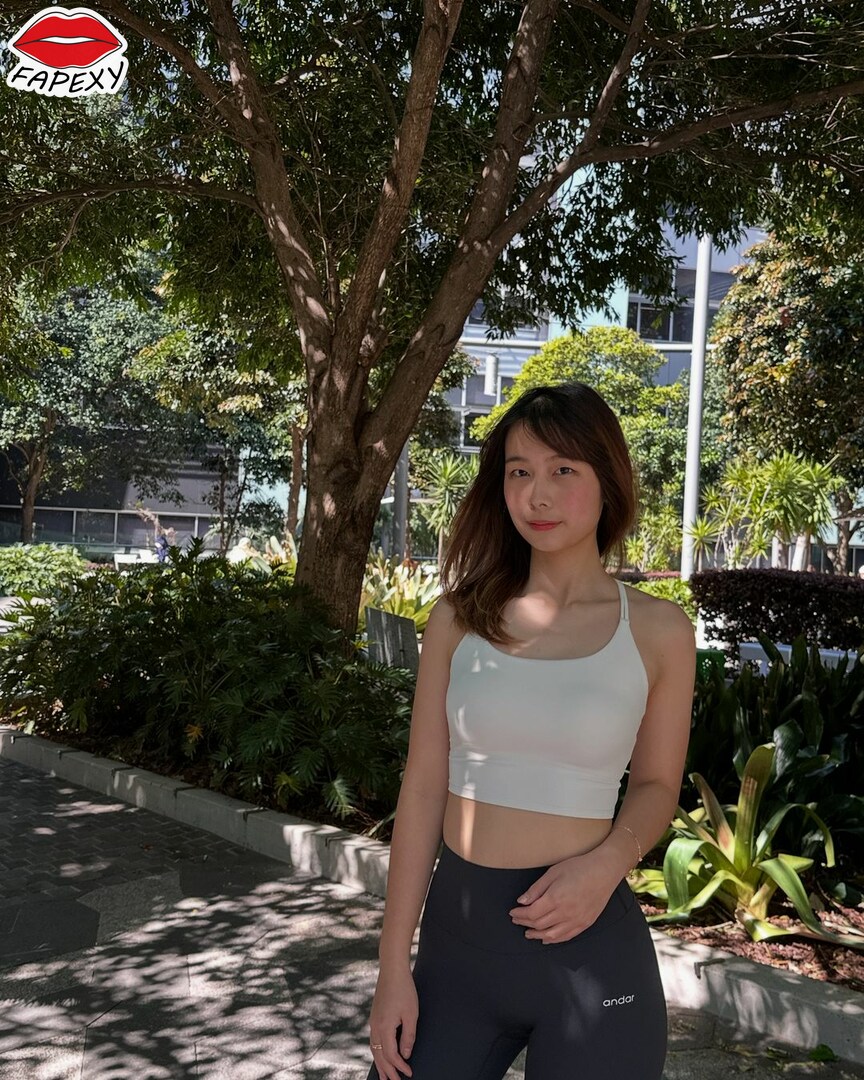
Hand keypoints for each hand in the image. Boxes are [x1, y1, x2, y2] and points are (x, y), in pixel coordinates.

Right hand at [368, 964, 417, 1079]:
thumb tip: (406, 1055)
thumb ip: (408, 1036)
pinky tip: (380, 1055)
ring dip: (380, 1064)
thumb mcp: (411, 1014)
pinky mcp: (374, 1017)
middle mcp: (375, 1027)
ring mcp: (373, 1022)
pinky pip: (373, 1041)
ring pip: (374, 1049)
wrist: (392, 970)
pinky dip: (376, 1052)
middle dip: (388, 1071)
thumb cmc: (404, 990)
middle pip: (379, 1056)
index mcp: (384, 1027)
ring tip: (384, 1077)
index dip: (400, 1067)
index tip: (409, 1073)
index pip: (391, 1055)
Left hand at [508, 850, 621, 943]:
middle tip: (516, 921)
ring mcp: (576, 920)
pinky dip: (554, 940)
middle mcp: (565, 913)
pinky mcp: (585, 924)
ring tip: (528, 933)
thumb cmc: (579, 867)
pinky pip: (566, 936)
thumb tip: (522, 901)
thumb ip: (536, 889)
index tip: (512, 912)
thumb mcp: (554, 872)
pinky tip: (546, 938)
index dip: (519, 915)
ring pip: (552, 935)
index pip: (532, 913)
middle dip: (525, 924)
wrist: (604, 871)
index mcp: (556, 898)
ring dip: (537, 935)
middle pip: (539, 924)